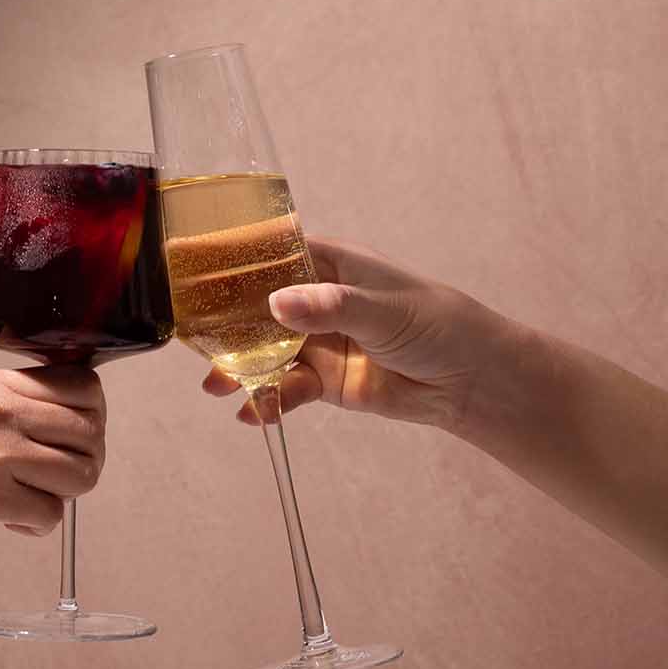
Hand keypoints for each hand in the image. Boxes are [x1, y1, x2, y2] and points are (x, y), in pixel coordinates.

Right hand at [0, 366, 106, 574]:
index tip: (67, 443)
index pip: (84, 385)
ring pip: (82, 474)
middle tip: (47, 481)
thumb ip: (16, 410)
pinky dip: (32, 527)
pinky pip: (52, 515)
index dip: (90, 419)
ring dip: (59, 497)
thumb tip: (85, 424)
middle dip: (81, 464)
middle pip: (91, 431)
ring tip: (21, 499)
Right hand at [203, 240, 514, 434]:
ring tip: (217, 387)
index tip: (195, 275)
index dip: (235, 263)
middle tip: (196, 344)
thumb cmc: (437, 325)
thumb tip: (277, 304)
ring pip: (267, 352)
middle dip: (228, 326)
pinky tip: (253, 413)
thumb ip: (330, 307)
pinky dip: (268, 400)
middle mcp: (317, 300)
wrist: (471, 381)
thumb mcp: (383, 309)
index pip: (273, 255)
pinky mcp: (325, 381)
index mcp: (331, 265)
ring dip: (241, 369)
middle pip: (259, 308)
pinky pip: (286, 388)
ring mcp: (319, 342)